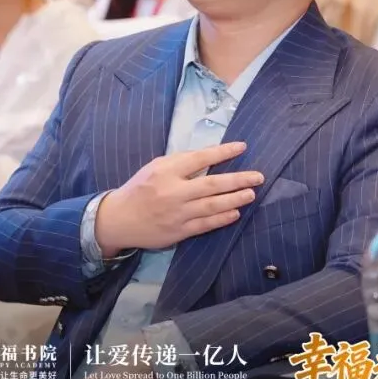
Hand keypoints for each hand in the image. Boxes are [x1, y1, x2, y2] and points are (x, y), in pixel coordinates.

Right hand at [95, 141, 263, 255]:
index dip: (222, 152)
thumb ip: (182, 161)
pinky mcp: (178, 231)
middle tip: (258, 177)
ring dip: (234, 199)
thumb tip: (212, 154)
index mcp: (166, 171)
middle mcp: (172, 192)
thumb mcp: (156, 167)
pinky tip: (235, 213)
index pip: (199, 158)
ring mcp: (176, 213)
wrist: (119, 219)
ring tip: (251, 193)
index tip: (242, 147)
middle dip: (238, 180)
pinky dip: (221, 219)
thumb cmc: (140, 189)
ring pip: (211, 206)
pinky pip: (205, 225)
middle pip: (211, 184)